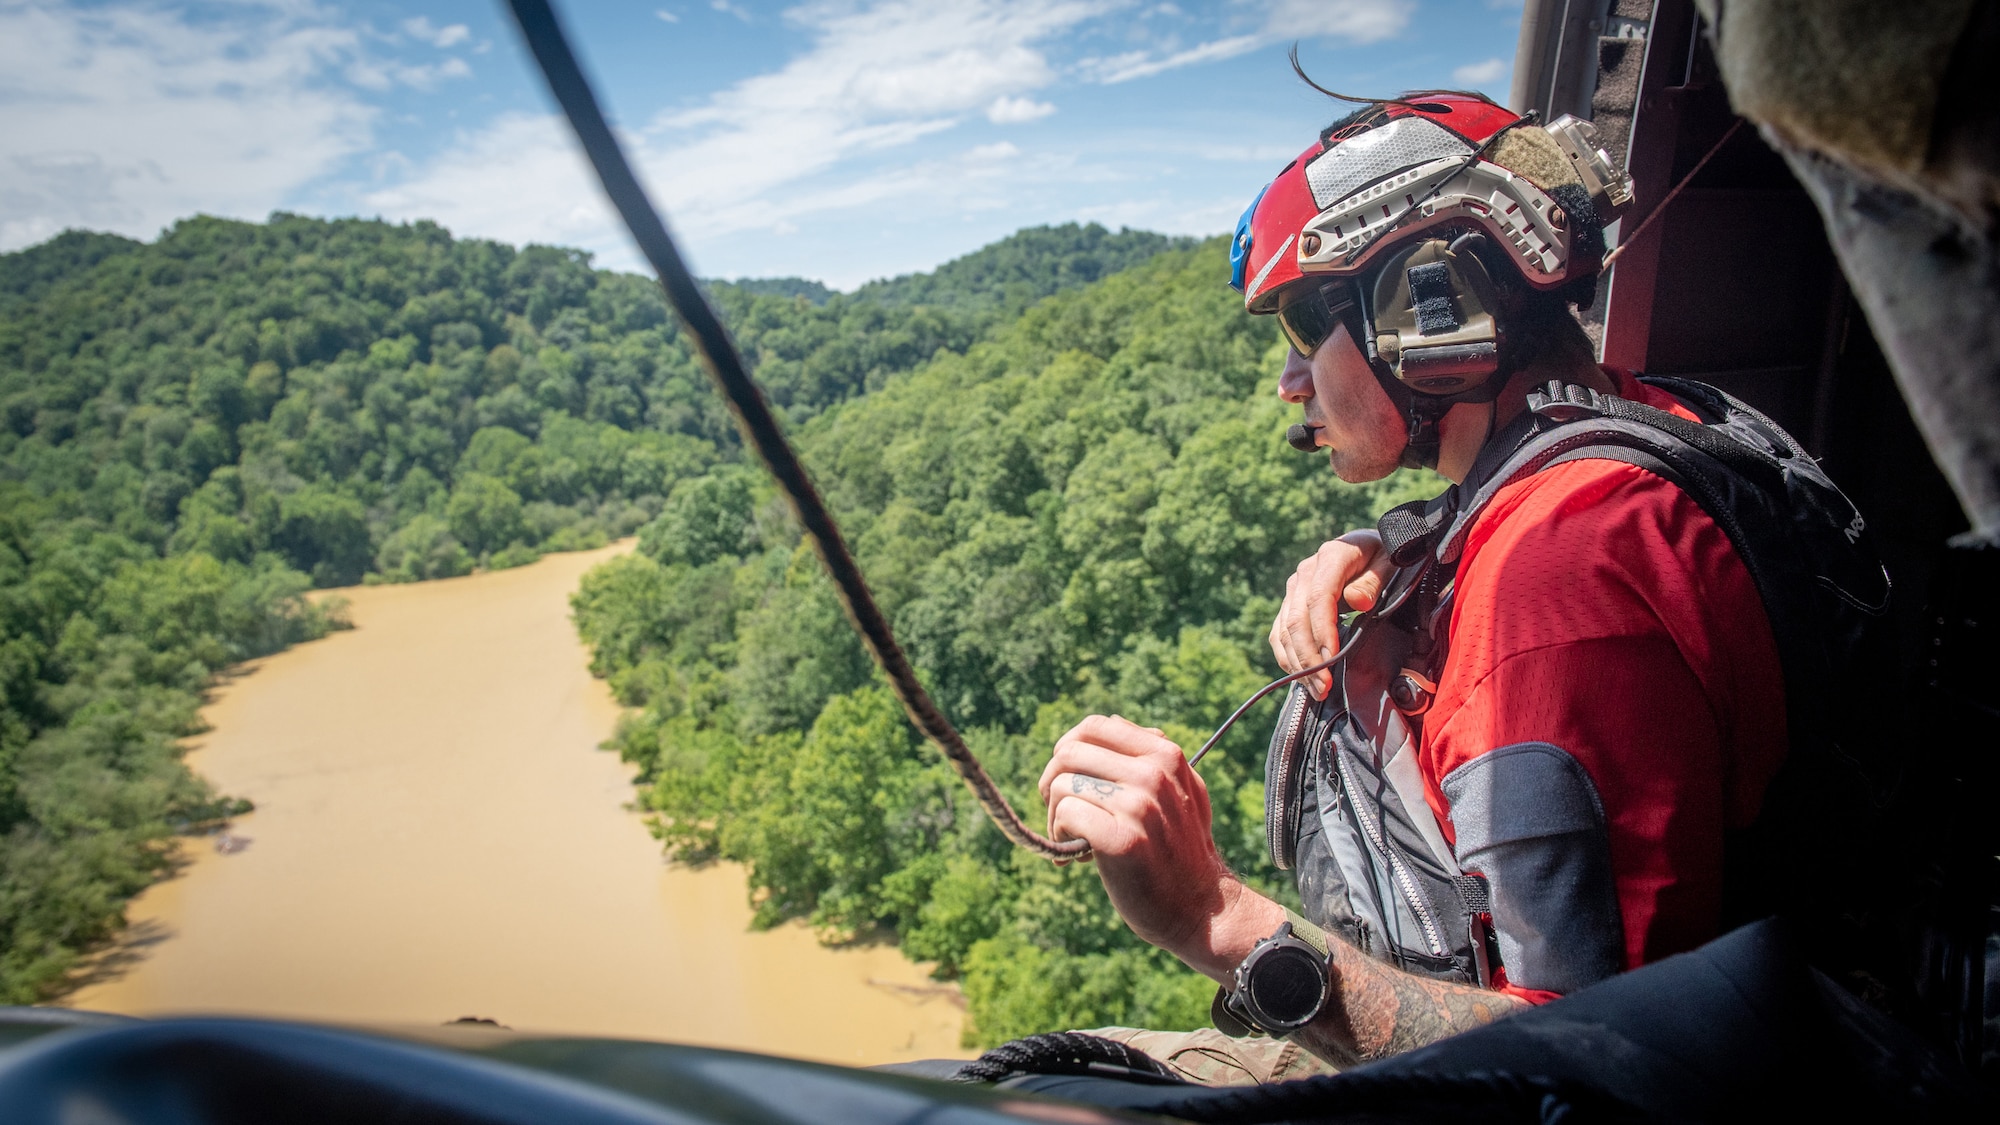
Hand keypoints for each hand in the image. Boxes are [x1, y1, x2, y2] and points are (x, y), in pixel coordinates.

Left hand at [1038, 715, 1282, 977]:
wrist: (1202, 909)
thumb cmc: (1181, 850)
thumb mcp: (1182, 791)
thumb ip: (1150, 756)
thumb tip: (1110, 721)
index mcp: (1165, 754)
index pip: (1093, 726)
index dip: (1068, 750)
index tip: (1072, 781)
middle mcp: (1154, 773)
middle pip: (1067, 752)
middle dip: (1052, 784)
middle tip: (1064, 815)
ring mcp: (1140, 805)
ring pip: (1061, 784)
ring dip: (1055, 815)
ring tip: (1075, 841)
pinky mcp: (1123, 840)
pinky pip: (1067, 815)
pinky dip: (1060, 836)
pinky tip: (1079, 857)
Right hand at [1270, 530, 1393, 698]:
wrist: (1368, 547)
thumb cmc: (1384, 557)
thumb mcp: (1389, 562)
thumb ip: (1374, 581)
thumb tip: (1357, 601)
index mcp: (1331, 557)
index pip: (1319, 597)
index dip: (1323, 630)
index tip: (1332, 657)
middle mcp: (1305, 572)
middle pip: (1296, 619)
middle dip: (1309, 657)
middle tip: (1324, 686)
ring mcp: (1294, 588)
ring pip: (1285, 631)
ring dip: (1298, 664)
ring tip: (1317, 690)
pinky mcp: (1290, 604)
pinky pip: (1280, 634)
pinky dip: (1288, 658)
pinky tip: (1302, 678)